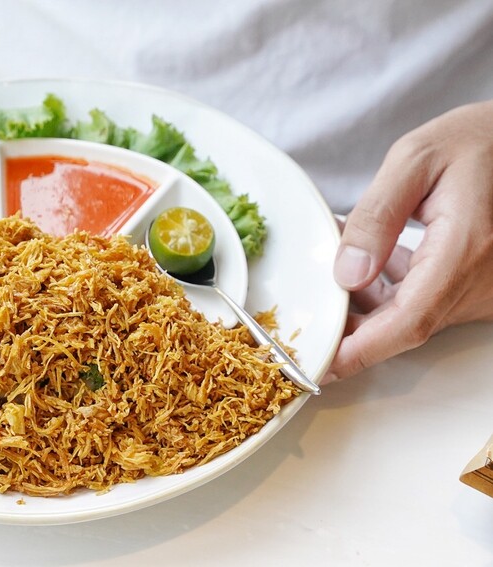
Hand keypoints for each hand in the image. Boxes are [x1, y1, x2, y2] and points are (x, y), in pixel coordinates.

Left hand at [327, 100, 492, 380]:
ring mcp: (484, 289)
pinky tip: (367, 264)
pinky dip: (390, 291)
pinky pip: (427, 302)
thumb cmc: (474, 141)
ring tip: (330, 273)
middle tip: (307, 317)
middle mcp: (480, 281)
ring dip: (367, 305)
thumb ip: (377, 216)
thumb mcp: (414, 160)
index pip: (407, 321)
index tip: (321, 364)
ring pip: (414, 316)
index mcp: (465, 249)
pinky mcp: (478, 286)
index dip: (360, 350)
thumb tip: (346, 274)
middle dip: (352, 329)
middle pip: (406, 326)